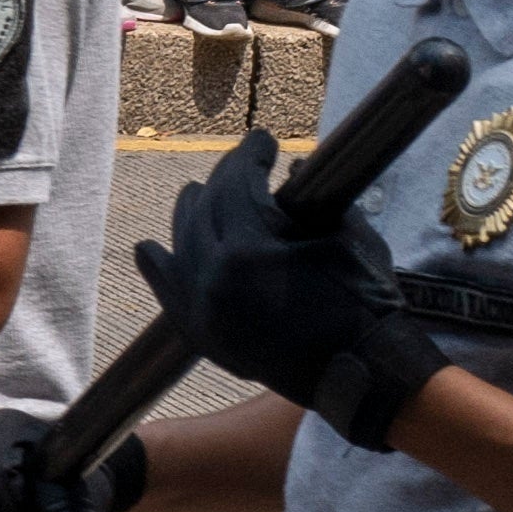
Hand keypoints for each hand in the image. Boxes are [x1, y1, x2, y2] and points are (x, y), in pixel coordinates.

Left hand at [137, 127, 441, 448]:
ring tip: (200, 194)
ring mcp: (201, 309)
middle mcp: (213, 277)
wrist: (358, 371)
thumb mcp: (347, 236)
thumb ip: (313, 200)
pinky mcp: (202, 334)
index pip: (237, 184)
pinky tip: (149, 249)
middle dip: (224, 179)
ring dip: (191, 214)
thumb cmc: (363, 301)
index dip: (249, 155)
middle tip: (241, 164)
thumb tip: (292, 169)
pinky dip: (159, 267)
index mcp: (250, 247)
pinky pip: (168, 293)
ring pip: (181, 245)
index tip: (261, 140)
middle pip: (205, 209)